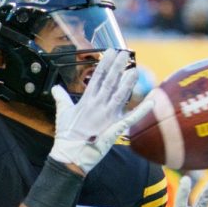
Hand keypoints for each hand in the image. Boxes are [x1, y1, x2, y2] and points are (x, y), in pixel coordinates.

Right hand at [49, 49, 152, 173]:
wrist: (71, 154)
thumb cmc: (66, 136)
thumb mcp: (62, 113)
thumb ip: (61, 98)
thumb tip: (56, 88)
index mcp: (87, 101)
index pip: (97, 77)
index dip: (105, 63)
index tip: (111, 51)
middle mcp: (98, 106)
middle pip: (110, 82)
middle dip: (118, 67)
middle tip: (125, 54)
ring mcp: (107, 116)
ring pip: (120, 95)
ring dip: (128, 82)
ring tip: (135, 69)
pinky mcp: (115, 128)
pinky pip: (131, 118)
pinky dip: (142, 110)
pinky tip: (151, 101)